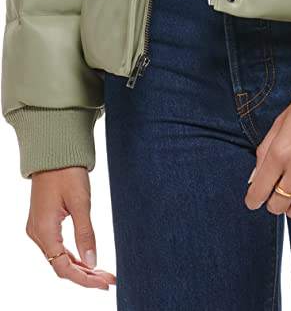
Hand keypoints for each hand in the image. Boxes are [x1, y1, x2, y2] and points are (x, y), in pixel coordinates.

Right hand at [26, 167, 115, 289]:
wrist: (54, 151)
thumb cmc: (67, 171)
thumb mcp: (81, 201)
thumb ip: (85, 233)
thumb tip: (92, 261)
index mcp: (44, 230)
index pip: (63, 268)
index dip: (85, 279)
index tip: (105, 283)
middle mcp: (37, 233)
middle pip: (61, 266)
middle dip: (86, 275)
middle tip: (109, 279)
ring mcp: (38, 228)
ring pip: (59, 258)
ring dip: (80, 267)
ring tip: (103, 273)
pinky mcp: (43, 222)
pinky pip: (57, 247)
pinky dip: (73, 255)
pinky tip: (88, 260)